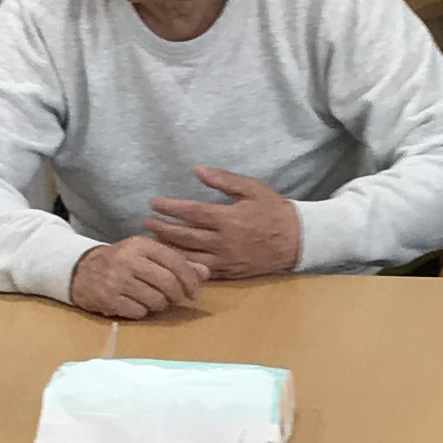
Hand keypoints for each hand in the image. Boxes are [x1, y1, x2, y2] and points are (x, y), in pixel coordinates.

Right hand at [69, 234, 206, 321]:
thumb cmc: (121, 262)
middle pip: (168, 284)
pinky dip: (141, 312)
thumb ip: (177, 262)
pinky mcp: (107, 299)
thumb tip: (205, 272)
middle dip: (176, 295)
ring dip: (159, 305)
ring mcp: (116, 280)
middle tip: (173, 298)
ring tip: (151, 299)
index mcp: (140, 245)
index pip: (175, 262)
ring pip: (155, 300)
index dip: (190, 280)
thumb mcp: (147, 256)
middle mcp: (128, 260)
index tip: (194, 292)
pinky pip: (138, 312)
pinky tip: (134, 304)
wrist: (80, 270)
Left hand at [147, 169, 303, 281]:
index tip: (154, 203)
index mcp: (228, 219)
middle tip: (145, 223)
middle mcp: (223, 241)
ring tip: (153, 241)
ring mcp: (225, 260)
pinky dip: (184, 266)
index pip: (190, 212)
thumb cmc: (273, 210)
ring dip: (168, 249)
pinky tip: (172, 260)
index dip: (169, 208)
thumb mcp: (251, 188)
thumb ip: (223, 180)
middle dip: (162, 229)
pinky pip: (202, 271)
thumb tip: (197, 170)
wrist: (296, 240)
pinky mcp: (229, 272)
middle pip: (184, 236)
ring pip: (189, 257)